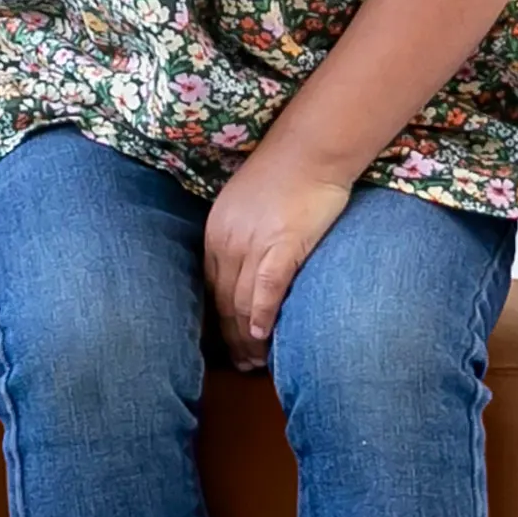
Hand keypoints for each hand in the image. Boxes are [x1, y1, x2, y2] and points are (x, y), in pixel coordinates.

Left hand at [203, 149, 352, 367]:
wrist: (308, 151)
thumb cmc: (282, 178)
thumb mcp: (245, 210)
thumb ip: (241, 240)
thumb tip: (246, 270)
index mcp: (215, 234)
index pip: (209, 288)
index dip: (216, 321)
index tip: (225, 344)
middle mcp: (226, 241)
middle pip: (222, 301)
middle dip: (229, 338)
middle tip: (240, 364)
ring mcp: (252, 244)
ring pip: (242, 301)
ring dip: (246, 336)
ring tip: (254, 362)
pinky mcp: (281, 245)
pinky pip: (266, 289)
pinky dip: (262, 315)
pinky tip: (263, 336)